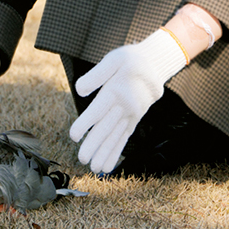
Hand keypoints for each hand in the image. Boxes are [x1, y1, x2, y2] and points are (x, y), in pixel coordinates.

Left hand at [69, 29, 188, 173]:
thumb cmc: (130, 60)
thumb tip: (79, 90)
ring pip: (116, 137)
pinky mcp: (134, 120)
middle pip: (107, 128)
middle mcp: (125, 106)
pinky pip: (124, 138)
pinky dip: (116, 152)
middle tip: (82, 159)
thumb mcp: (113, 59)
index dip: (85, 123)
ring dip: (105, 153)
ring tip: (94, 169)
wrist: (155, 65)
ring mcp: (131, 115)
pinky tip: (108, 165)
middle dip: (94, 145)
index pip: (98, 110)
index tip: (74, 136)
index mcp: (116, 91)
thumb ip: (96, 74)